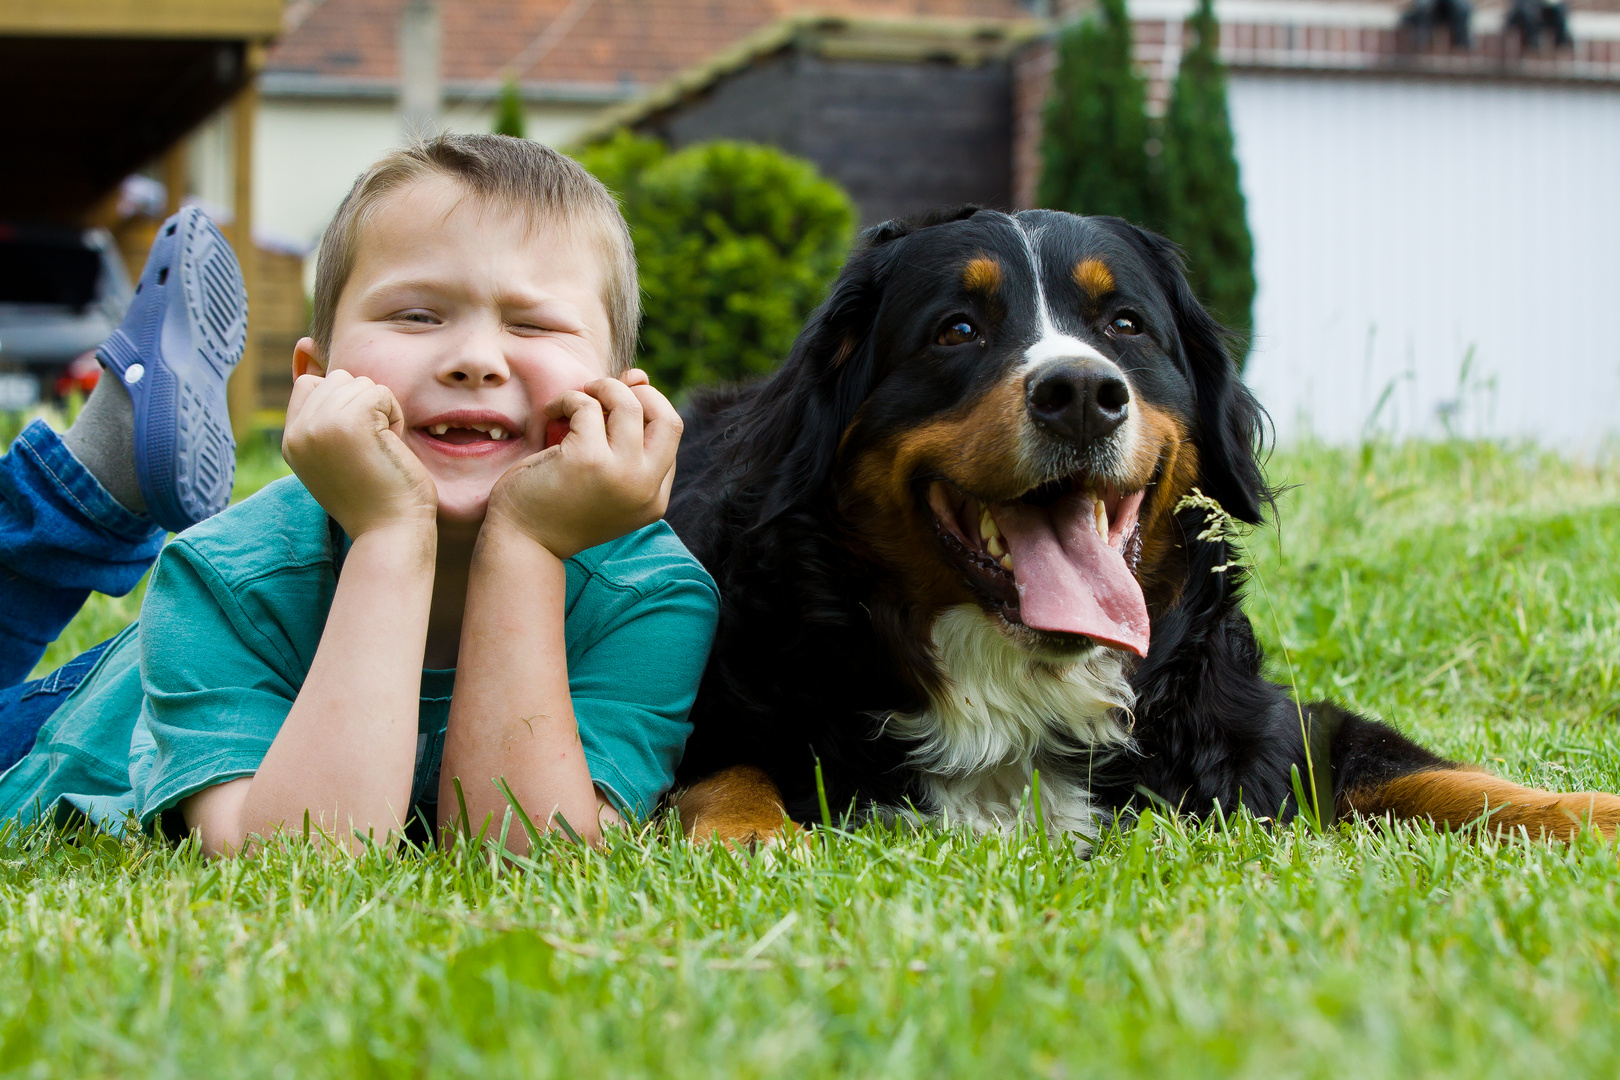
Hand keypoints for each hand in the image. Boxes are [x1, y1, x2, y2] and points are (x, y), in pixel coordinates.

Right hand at [282, 370, 437, 538]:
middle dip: (366, 406)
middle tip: (372, 448)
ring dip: (381, 411)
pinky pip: (380, 392)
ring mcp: (320, 426)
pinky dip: (395, 416)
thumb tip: (305, 343)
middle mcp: (298, 432)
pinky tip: (390, 447)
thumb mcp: (338, 452)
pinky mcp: (349, 423)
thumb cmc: (377, 496)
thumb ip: (325, 410)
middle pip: (338, 378)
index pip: (311, 384)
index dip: (344, 401)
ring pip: (359, 382)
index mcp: (292, 441)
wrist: (391, 532)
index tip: (358, 440)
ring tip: (379, 448)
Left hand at [485, 369, 681, 558]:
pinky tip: (550, 413)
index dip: (645, 412)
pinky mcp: (588, 461)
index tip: (613, 407)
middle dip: (640, 395)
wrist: (521, 544)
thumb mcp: (601, 471)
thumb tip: (639, 375)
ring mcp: (621, 475)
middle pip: (669, 419)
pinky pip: (586, 406)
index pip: (669, 439)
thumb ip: (622, 432)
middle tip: (605, 395)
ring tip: (580, 396)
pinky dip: (567, 400)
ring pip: (630, 404)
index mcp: (654, 500)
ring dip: (603, 388)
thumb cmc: (556, 506)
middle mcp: (645, 489)